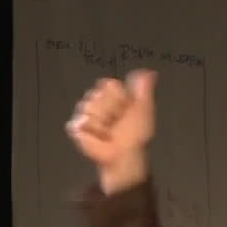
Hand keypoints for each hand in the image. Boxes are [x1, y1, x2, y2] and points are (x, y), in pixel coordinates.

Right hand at [65, 68, 157, 193]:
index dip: (119, 98)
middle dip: (111, 111)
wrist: (126, 154)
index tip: (127, 109)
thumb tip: (150, 72)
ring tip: (108, 132)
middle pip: (97, 95)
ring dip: (103, 123)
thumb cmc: (136, 133)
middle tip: (117, 122)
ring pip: (89, 108)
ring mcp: (86, 114)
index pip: (109, 84)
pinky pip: (81, 122)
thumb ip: (144, 89)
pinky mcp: (77, 127)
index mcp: (111, 94)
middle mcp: (97, 101)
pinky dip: (92, 132)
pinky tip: (98, 138)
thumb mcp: (144, 109)